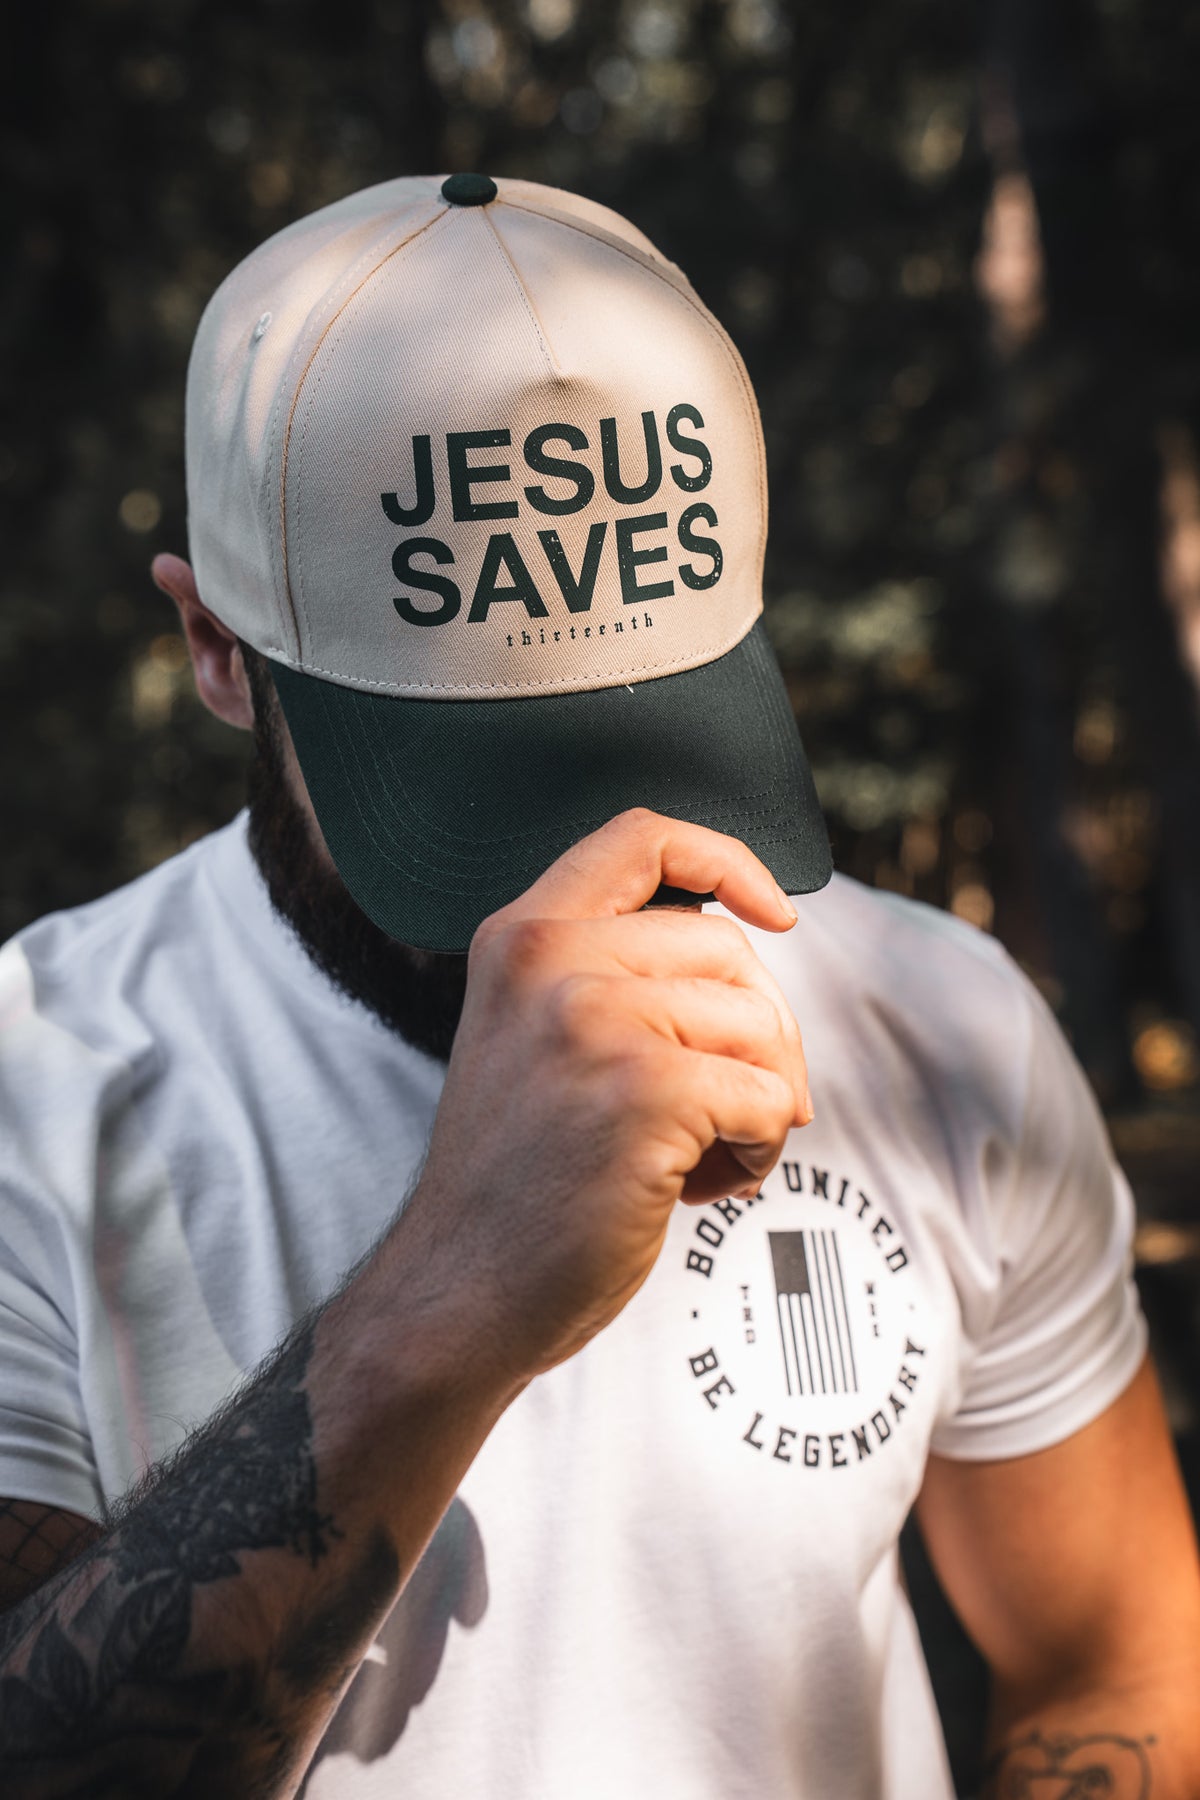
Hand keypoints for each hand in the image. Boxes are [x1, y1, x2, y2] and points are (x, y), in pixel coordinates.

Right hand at [411, 809, 810, 1382]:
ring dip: (763, 1101)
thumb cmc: (516, 1181)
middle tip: (730, 1107)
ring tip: (702, 1154)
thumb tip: (746, 945)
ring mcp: (596, 1021)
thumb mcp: (532, 1038)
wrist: (458, 1293)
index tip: (771, 912)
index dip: (728, 860)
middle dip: (762, 1032)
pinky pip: (770, 1099)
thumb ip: (609, 974)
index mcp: (521, 936)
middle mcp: (551, 960)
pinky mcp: (645, 1091)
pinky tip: (701, 1186)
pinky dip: (760, 1150)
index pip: (642, 835)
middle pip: (730, 948)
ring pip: (762, 1026)